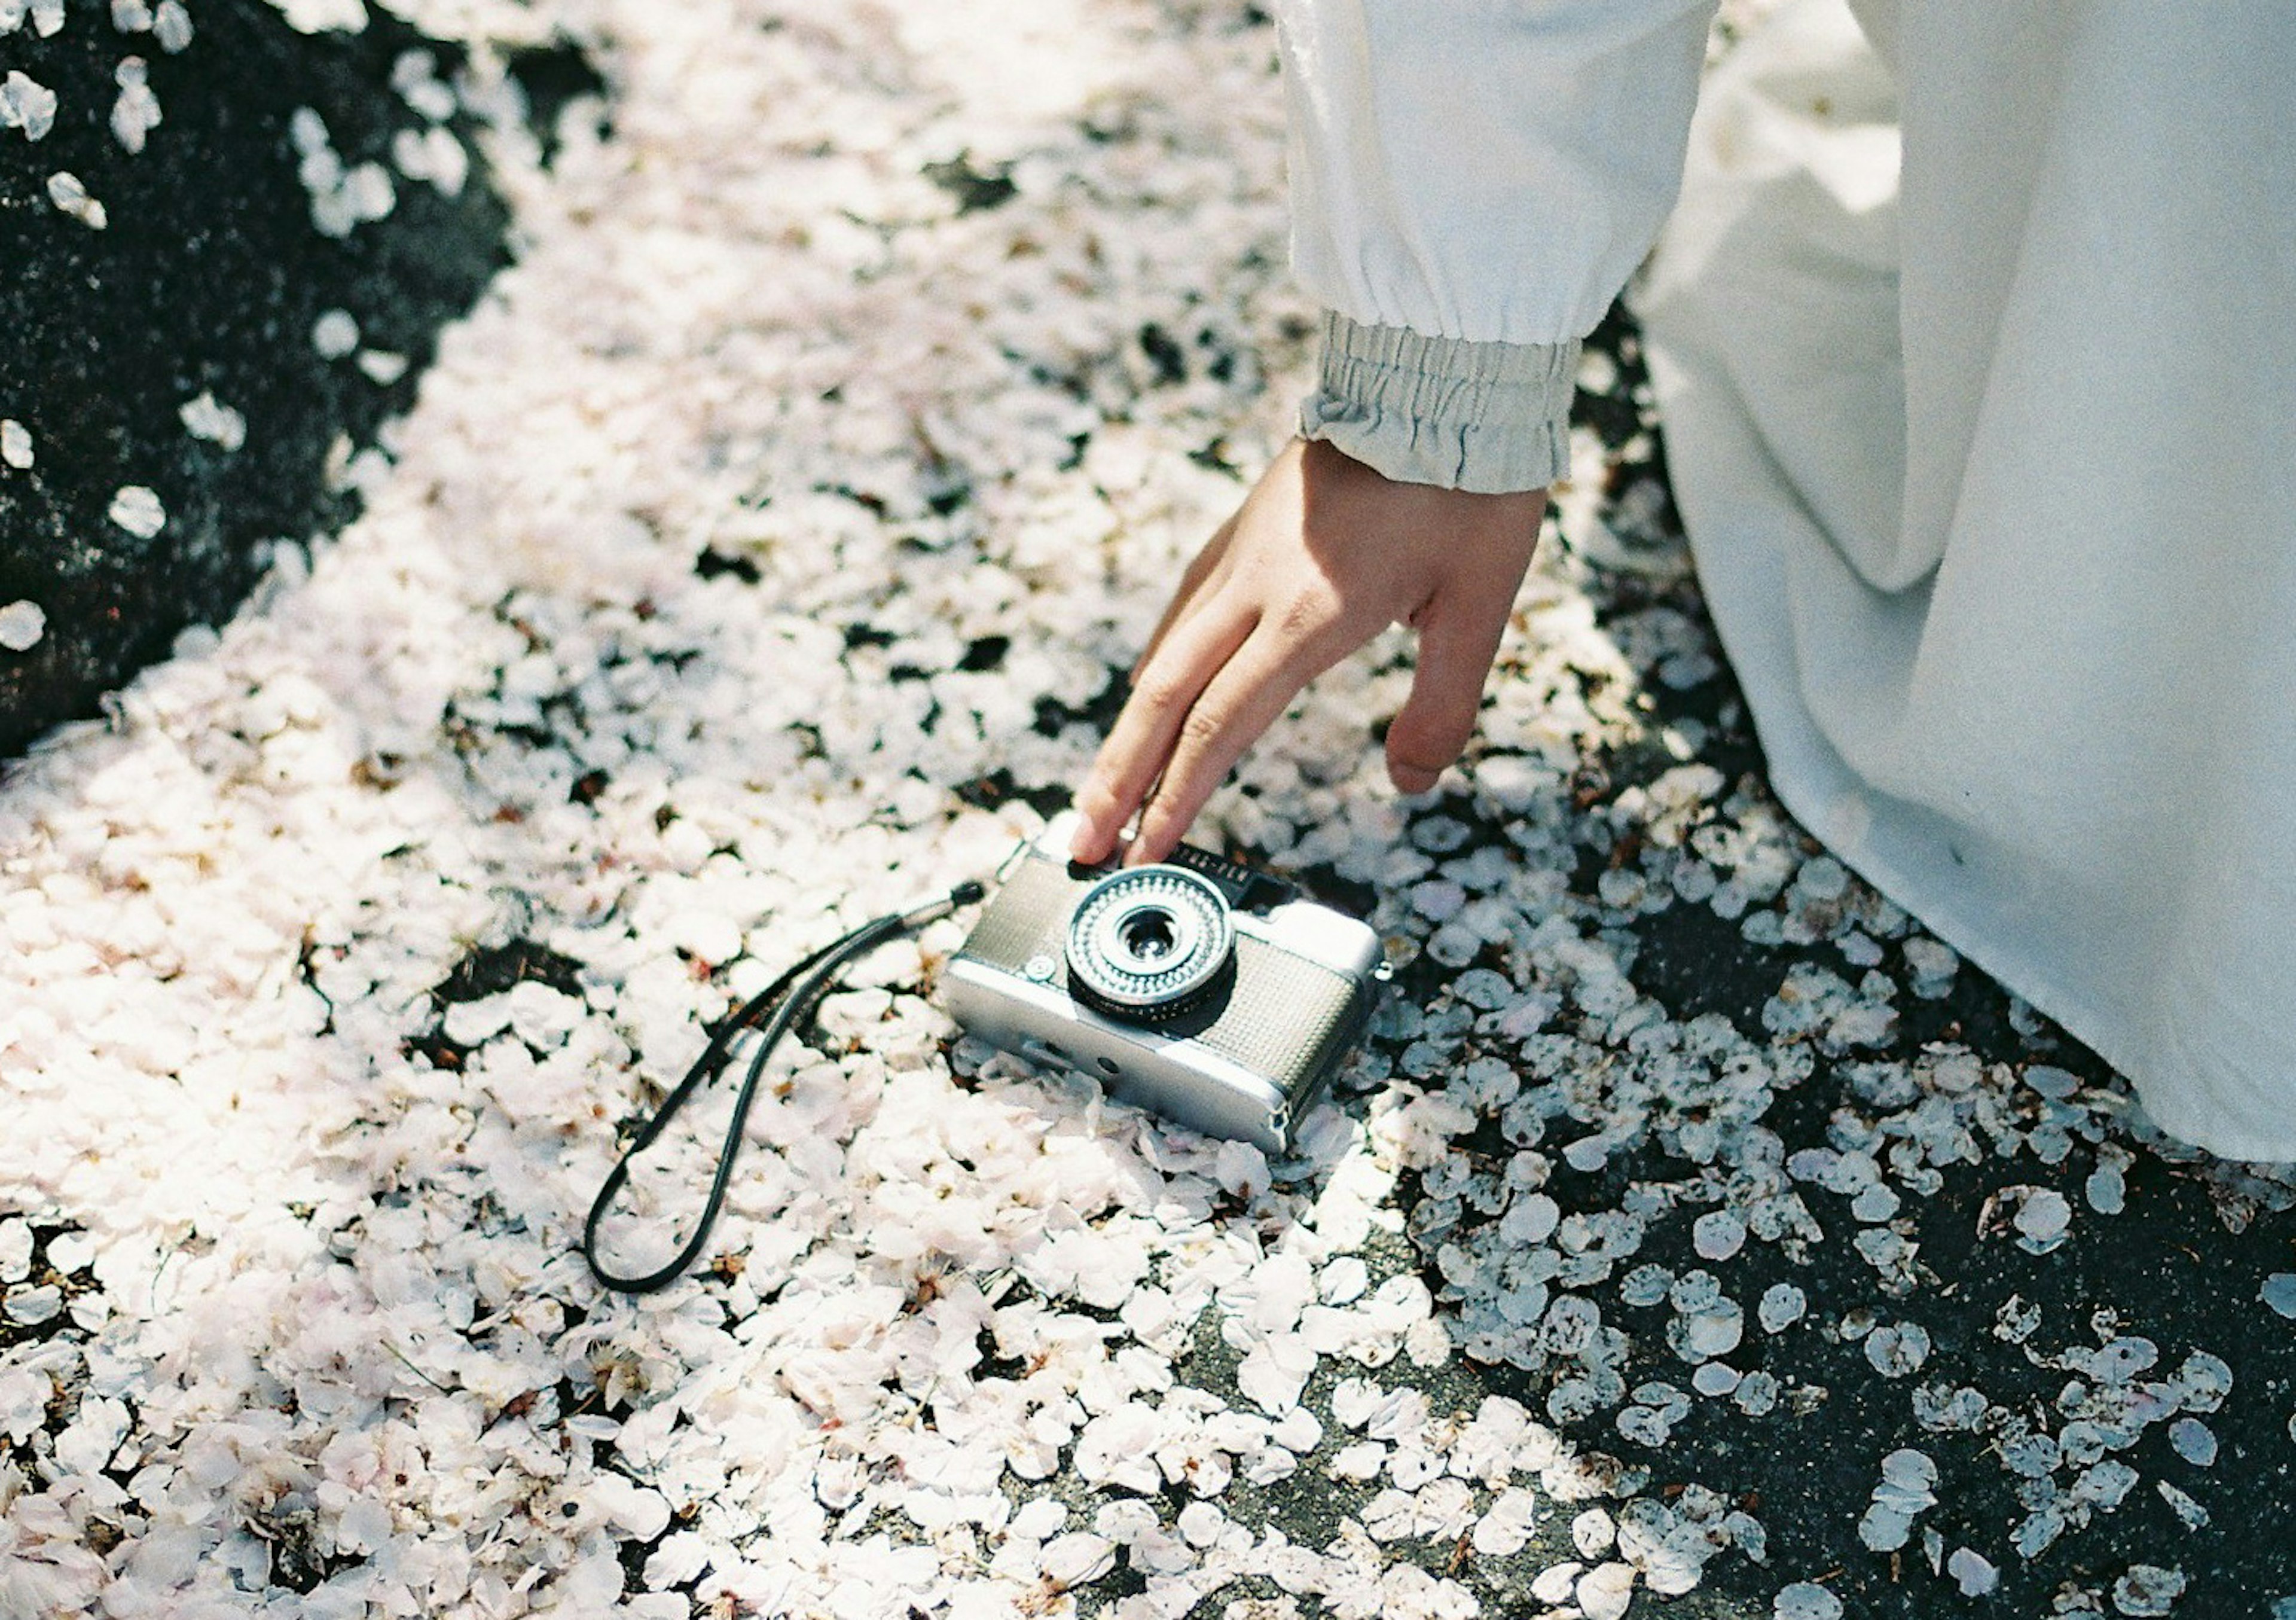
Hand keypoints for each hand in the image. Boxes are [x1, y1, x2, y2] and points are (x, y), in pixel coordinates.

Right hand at [1070, 436, 1547, 866]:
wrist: (1441, 374)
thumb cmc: (1471, 486)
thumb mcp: (1482, 603)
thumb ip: (1443, 704)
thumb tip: (1411, 784)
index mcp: (1310, 612)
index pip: (1220, 724)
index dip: (1176, 797)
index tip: (1142, 853)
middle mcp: (1256, 585)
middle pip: (1163, 700)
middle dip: (1118, 781)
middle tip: (1081, 844)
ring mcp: (1241, 553)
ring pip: (1162, 655)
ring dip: (1127, 734)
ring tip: (1102, 792)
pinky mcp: (1243, 529)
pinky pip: (1182, 611)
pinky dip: (1155, 671)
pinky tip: (1148, 698)